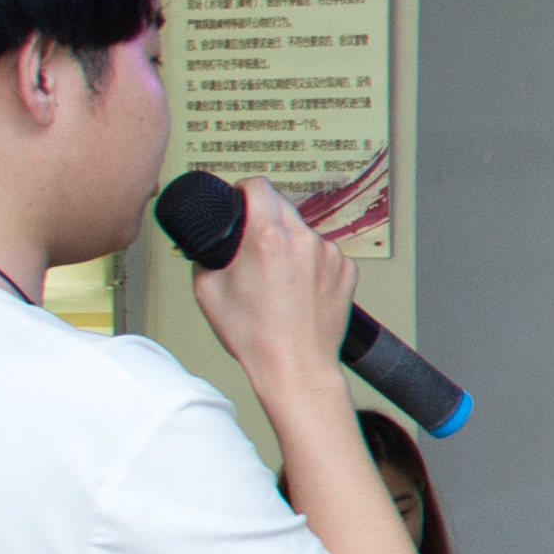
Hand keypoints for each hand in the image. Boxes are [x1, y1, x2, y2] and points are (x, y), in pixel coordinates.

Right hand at [190, 179, 354, 394]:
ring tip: (277, 280)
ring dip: (290, 245)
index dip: (244, 189)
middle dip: (265, 220)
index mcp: (268, 237)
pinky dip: (311, 264)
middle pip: (282, 207)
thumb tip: (209, 239)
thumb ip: (206, 254)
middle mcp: (304, 240)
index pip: (259, 186)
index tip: (241, 198)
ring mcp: (330, 255)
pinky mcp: (347, 271)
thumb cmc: (255, 336)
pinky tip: (298, 290)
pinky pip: (323, 255)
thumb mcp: (207, 290)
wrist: (295, 367)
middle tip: (253, 247)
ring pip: (304, 233)